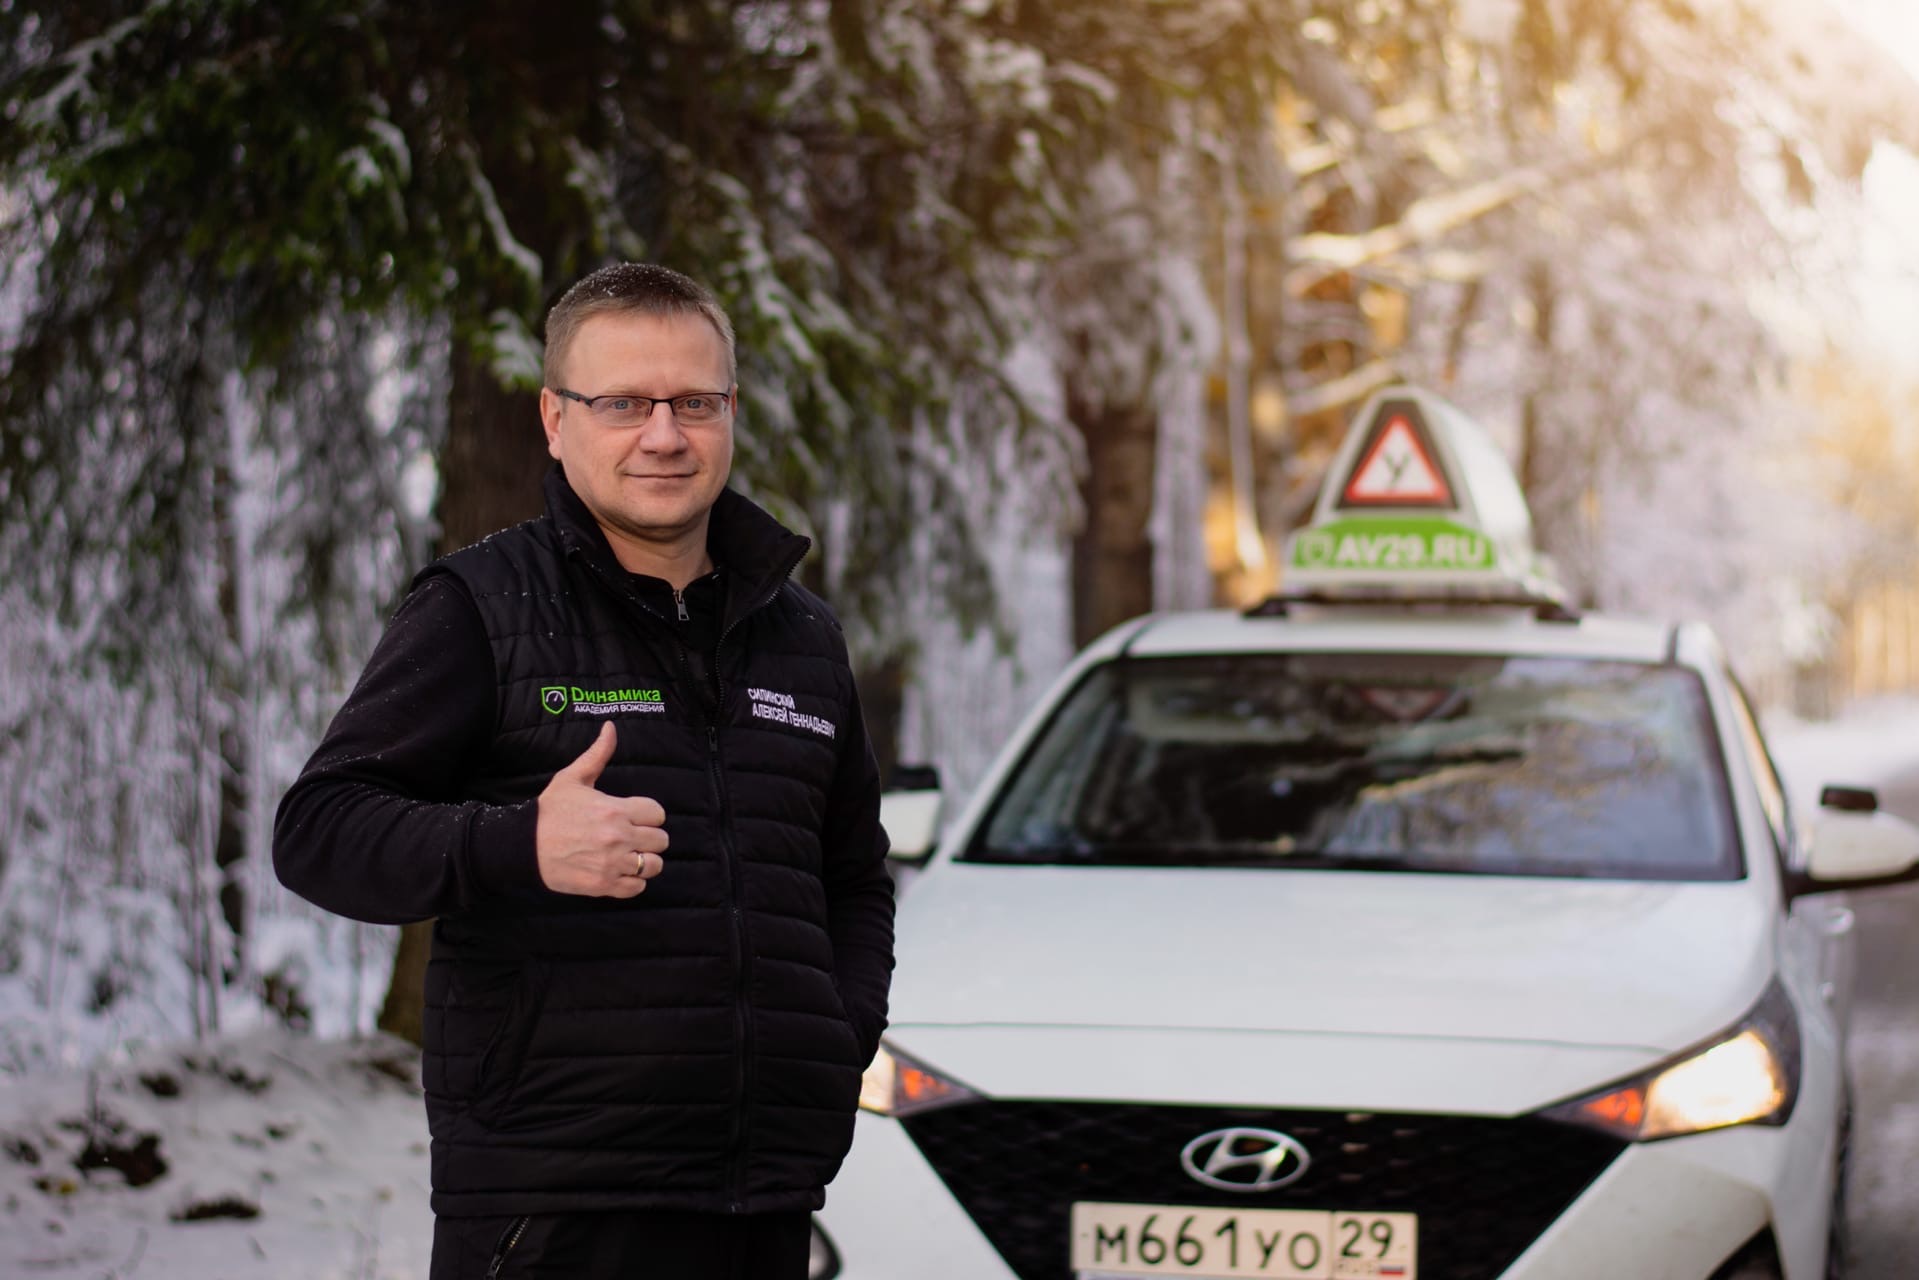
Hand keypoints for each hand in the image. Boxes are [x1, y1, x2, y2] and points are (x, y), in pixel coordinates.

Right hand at [535, 722, 667, 897]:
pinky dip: (633, 882)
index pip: (657, 813)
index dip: (649, 814)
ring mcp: (612, 863)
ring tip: (630, 855)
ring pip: (653, 865)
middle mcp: (618, 837)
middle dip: (649, 837)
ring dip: (645, 860)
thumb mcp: (572, 777)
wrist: (523, 846)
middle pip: (661, 840)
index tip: (635, 816)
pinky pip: (637, 887)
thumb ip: (597, 754)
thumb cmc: (549, 811)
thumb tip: (611, 727)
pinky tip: (620, 871)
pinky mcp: (604, 885)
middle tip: (633, 836)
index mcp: (615, 809)